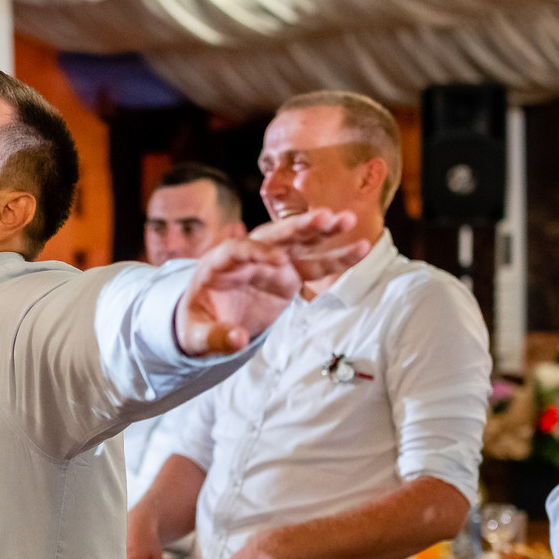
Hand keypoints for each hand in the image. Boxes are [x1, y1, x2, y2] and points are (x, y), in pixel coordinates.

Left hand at [175, 211, 368, 355]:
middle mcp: (247, 255)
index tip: (279, 263)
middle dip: (297, 227)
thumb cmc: (197, 325)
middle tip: (323, 217)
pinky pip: (314, 264)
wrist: (208, 322)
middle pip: (272, 235)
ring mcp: (271, 262)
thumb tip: (238, 340)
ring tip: (347, 220)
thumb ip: (215, 337)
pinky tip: (362, 246)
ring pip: (297, 242)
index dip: (257, 253)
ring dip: (321, 231)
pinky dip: (336, 257)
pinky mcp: (288, 274)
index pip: (238, 250)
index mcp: (218, 263)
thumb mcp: (195, 336)